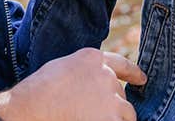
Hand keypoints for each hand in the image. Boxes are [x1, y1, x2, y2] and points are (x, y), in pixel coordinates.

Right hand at [0, 47, 145, 120]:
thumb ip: (82, 74)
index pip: (121, 64)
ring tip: (93, 119)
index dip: (133, 73)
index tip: (141, 79)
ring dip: (115, 119)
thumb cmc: (38, 92)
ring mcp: (111, 97)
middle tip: (92, 114)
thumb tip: (90, 86)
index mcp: (92, 59)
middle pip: (120, 94)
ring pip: (125, 112)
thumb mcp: (62, 69)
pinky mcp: (112, 117)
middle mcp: (106, 75)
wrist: (32, 108)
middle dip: (111, 105)